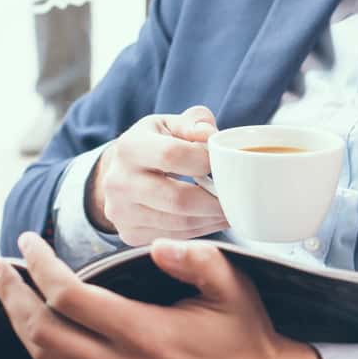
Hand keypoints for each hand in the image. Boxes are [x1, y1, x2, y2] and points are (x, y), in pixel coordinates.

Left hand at [0, 232, 328, 358]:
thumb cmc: (247, 339)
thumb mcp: (233, 289)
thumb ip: (196, 260)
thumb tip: (158, 243)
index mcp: (146, 336)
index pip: (70, 299)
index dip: (41, 267)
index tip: (30, 242)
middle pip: (41, 333)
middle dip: (12, 294)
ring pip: (46, 358)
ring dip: (19, 321)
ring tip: (8, 290)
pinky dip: (44, 342)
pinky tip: (43, 321)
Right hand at [88, 105, 227, 244]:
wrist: (119, 173)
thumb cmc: (152, 144)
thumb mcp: (169, 124)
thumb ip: (193, 122)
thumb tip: (209, 134)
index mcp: (129, 148)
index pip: (172, 155)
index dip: (205, 160)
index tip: (224, 163)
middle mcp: (119, 183)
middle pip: (178, 199)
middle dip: (216, 200)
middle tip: (238, 197)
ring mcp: (122, 213)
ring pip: (180, 223)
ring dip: (212, 218)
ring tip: (232, 208)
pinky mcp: (130, 234)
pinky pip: (175, 236)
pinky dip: (201, 229)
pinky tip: (214, 218)